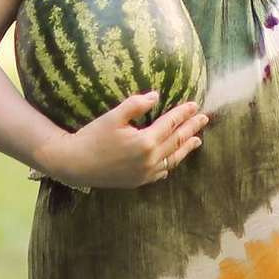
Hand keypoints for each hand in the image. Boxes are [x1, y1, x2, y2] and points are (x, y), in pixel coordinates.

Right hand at [32, 92, 208, 190]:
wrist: (74, 164)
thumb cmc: (92, 137)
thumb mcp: (113, 116)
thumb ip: (135, 105)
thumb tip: (156, 96)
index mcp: (145, 142)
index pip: (170, 124)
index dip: (183, 113)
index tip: (195, 105)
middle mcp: (149, 160)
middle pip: (176, 141)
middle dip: (191, 128)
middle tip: (204, 118)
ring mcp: (145, 173)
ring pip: (172, 159)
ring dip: (186, 148)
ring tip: (197, 140)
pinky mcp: (138, 181)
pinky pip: (161, 172)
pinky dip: (171, 163)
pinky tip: (174, 159)